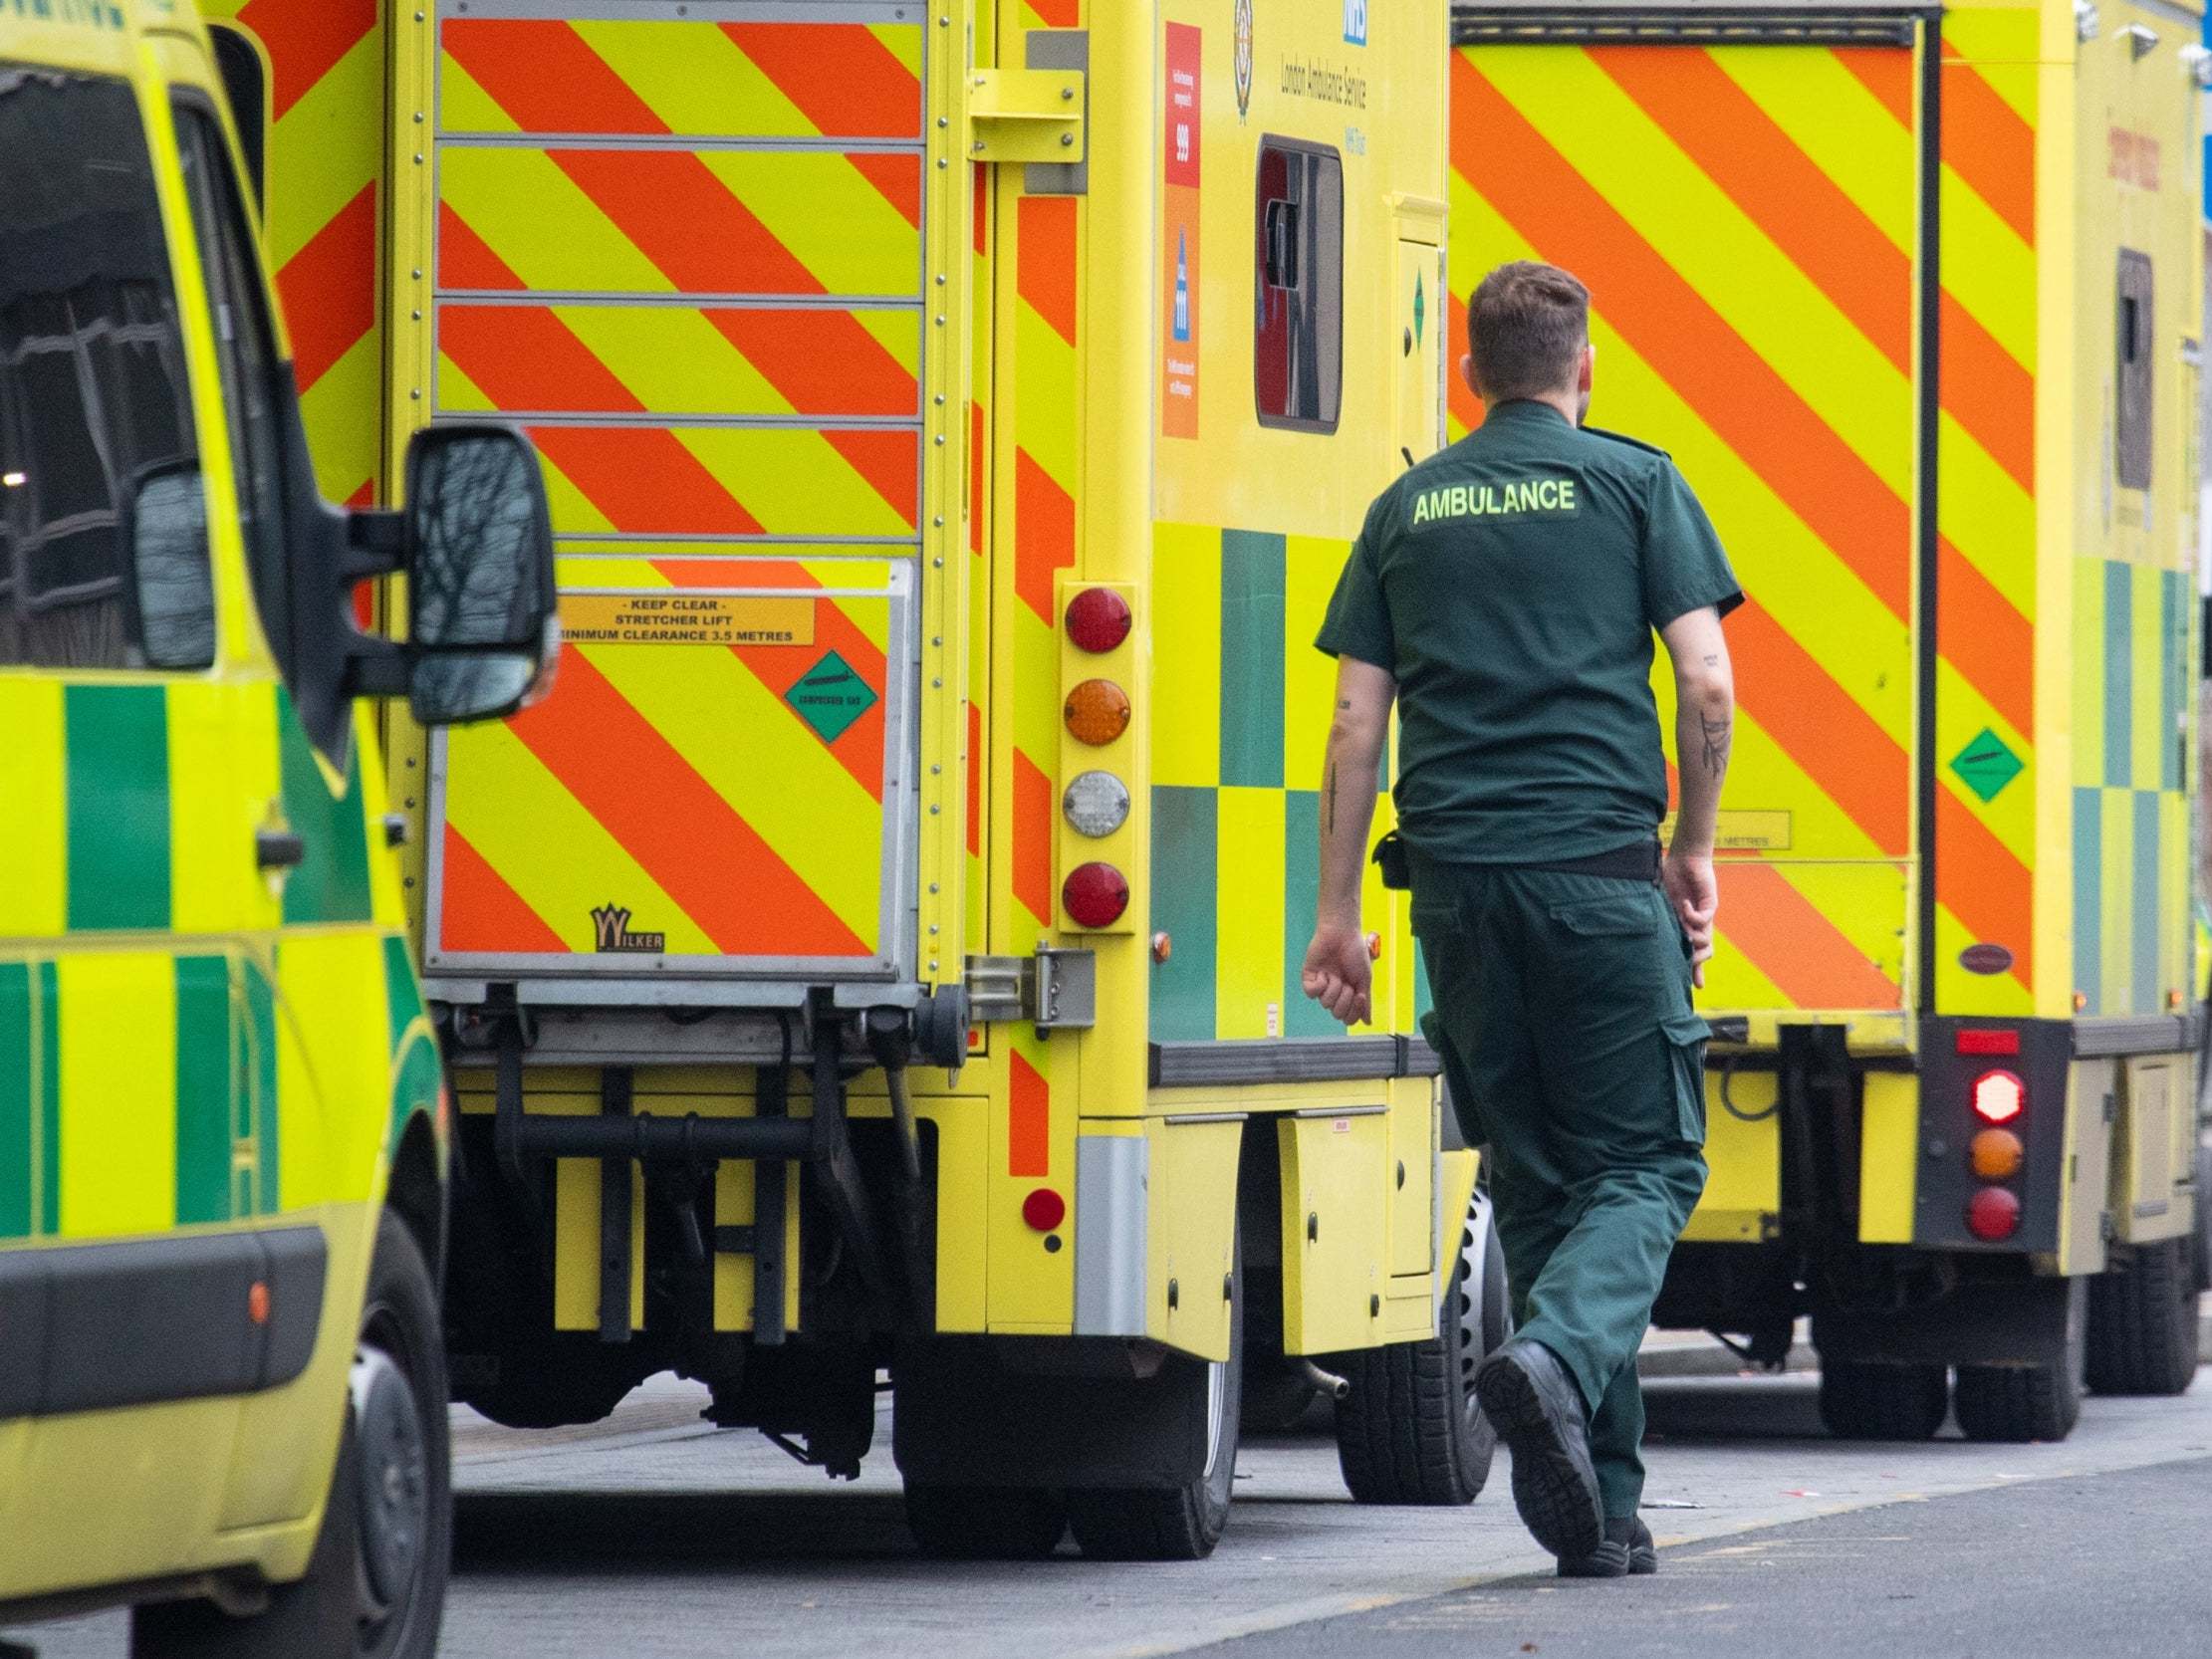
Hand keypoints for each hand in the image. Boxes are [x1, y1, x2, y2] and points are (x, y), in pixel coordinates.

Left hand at [1301, 924, 1372, 1025]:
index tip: (1360, 995)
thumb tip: (1368, 1022)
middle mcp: (1335, 992)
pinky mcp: (1309, 977)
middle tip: (1346, 982)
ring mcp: (1321, 985)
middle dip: (1344, 999)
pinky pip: (1311, 993)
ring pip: (1325, 1003)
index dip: (1354, 1011)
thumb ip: (1365, 1003)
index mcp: (1348, 994)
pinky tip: (1324, 974)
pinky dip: (1319, 985)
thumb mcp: (1365, 980)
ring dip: (1333, 988)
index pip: (1348, 1017)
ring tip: (1335, 974)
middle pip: (1337, 1013)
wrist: (1343, 934)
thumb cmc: (1355, 953)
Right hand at [1662, 850, 1717, 988]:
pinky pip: (1703, 919)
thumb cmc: (1671, 875)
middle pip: (1703, 952)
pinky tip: (1682, 904)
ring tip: (1682, 927)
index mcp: (1685, 925)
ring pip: (1705, 940)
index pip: (1691, 951)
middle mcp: (1697, 923)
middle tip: (1688, 966)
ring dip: (1691, 937)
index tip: (1694, 988)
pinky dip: (1691, 915)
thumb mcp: (1661, 901)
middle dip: (1696, 963)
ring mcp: (1705, 914)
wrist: (1686, 856)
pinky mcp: (1710, 903)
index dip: (1693, 970)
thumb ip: (1657, 916)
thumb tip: (1639, 932)